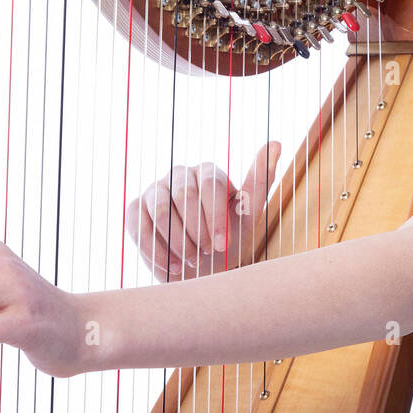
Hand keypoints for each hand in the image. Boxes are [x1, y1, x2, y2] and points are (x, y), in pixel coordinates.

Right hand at [125, 141, 281, 281]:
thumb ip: (260, 180)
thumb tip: (276, 142)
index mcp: (208, 172)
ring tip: (190, 263)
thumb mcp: (248, 214)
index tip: (222, 246)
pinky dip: (154, 249)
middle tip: (206, 254)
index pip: (210, 184)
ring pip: (160, 209)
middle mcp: (179, 175)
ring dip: (176, 241)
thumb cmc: (227, 239)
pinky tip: (170, 267)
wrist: (202, 270)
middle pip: (184, 194)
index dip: (216, 217)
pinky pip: (137, 224)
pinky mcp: (135, 210)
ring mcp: (154, 191)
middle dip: (196, 229)